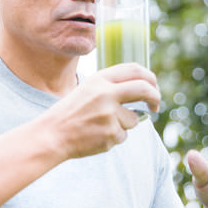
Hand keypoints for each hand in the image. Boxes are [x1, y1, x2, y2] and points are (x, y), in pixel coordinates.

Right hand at [43, 63, 160, 158]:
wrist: (52, 134)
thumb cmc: (71, 112)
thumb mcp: (88, 89)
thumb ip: (112, 87)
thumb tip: (143, 89)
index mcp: (100, 79)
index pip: (135, 70)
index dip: (149, 77)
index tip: (153, 86)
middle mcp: (106, 94)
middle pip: (144, 90)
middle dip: (155, 97)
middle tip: (155, 105)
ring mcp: (109, 115)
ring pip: (134, 119)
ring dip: (125, 124)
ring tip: (101, 125)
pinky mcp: (111, 134)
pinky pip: (123, 135)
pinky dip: (114, 137)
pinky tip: (96, 136)